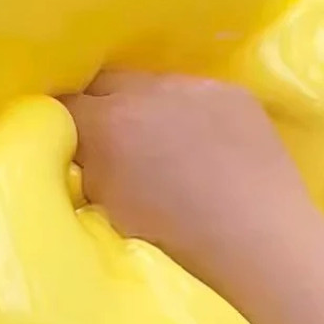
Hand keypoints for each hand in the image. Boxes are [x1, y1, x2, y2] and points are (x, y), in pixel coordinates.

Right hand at [63, 71, 315, 276]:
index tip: (70, 137)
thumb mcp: (107, 205)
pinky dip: (190, 111)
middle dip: (102, 105)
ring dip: (148, 105)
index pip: (66, 102)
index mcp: (109, 122)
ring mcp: (194, 85)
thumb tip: (82, 150)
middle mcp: (148, 90)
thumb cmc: (174, 237)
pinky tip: (204, 141)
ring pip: (153, 84)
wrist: (260, 242)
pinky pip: (196, 92)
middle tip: (113, 137)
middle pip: (106, 82)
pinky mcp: (232, 91)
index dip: (64, 121)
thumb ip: (87, 165)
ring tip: (164, 139)